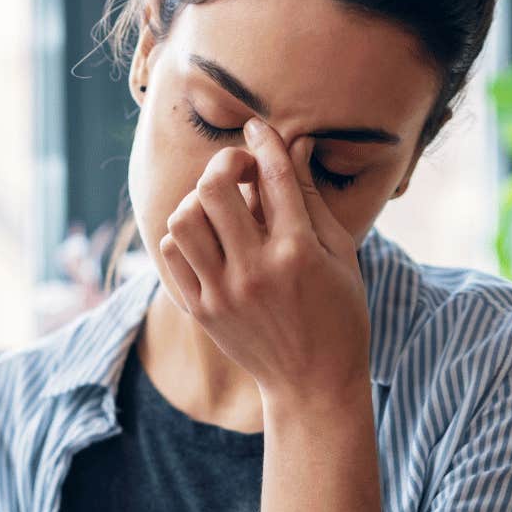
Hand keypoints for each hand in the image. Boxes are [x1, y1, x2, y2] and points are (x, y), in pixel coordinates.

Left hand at [159, 116, 369, 405]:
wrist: (312, 383)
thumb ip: (311, 198)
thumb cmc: (338, 314)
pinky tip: (208, 236)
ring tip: (221, 207)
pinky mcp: (201, 310)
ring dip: (200, 200)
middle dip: (226, 164)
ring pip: (184, 218)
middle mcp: (255, 270)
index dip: (263, 142)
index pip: (273, 176)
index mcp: (298, 252)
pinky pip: (172, 253)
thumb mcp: (339, 254)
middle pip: (215, 188)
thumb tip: (296, 145)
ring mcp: (223, 292)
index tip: (257, 127)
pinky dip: (184, 234)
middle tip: (240, 171)